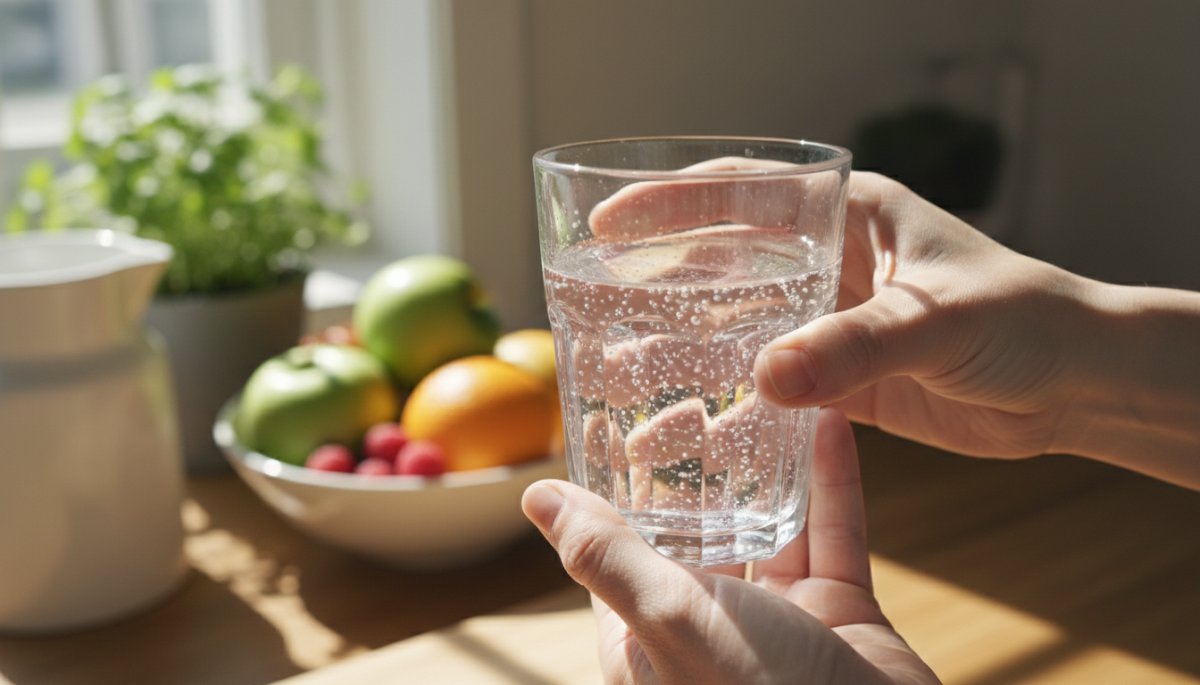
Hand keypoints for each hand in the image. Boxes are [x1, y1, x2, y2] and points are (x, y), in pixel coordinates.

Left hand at [521, 409, 941, 684]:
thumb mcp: (667, 618)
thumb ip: (606, 556)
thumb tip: (535, 498)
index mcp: (648, 639)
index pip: (614, 554)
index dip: (610, 494)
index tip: (613, 428)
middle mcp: (708, 628)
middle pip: (692, 533)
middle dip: (693, 470)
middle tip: (691, 398)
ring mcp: (776, 621)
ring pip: (765, 528)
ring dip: (764, 469)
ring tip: (759, 398)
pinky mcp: (838, 613)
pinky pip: (831, 534)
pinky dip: (829, 483)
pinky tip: (825, 425)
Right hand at [590, 166, 1105, 459]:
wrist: (1075, 386)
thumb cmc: (1023, 322)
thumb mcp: (936, 320)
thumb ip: (854, 347)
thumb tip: (764, 379)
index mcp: (850, 215)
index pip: (745, 194)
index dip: (671, 204)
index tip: (608, 221)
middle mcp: (830, 261)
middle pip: (726, 258)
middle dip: (661, 275)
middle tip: (595, 297)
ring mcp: (830, 319)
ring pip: (741, 322)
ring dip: (688, 340)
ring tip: (625, 364)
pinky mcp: (840, 376)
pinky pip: (770, 380)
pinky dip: (730, 394)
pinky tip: (689, 413)